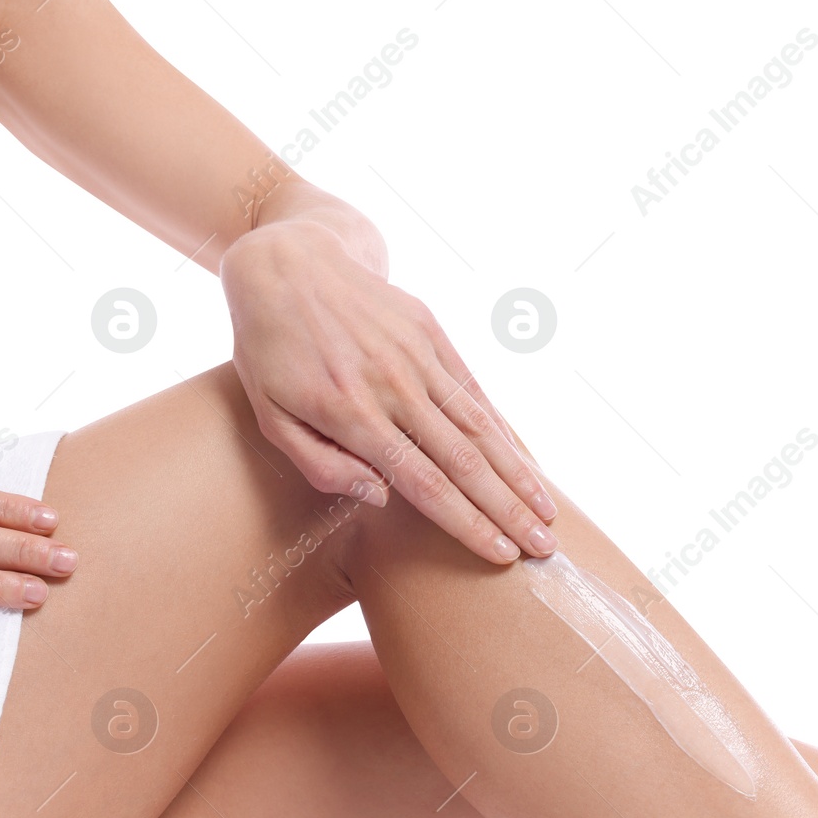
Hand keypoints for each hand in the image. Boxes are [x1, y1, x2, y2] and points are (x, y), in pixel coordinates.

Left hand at [221, 219, 557, 564]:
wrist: (286, 264)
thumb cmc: (270, 351)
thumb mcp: (271, 416)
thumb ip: (322, 465)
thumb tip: (381, 498)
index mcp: (351, 415)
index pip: (424, 484)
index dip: (466, 522)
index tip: (500, 554)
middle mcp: (393, 387)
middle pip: (464, 462)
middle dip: (508, 510)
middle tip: (543, 548)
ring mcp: (417, 357)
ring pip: (480, 427)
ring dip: (518, 473)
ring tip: (547, 511)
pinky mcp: (430, 332)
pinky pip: (473, 388)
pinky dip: (502, 428)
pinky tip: (524, 459)